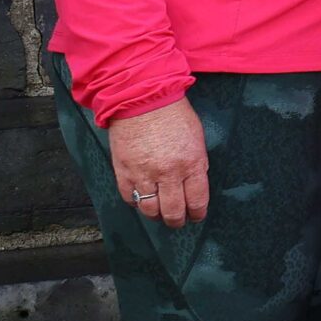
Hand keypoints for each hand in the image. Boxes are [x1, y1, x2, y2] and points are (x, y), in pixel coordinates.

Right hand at [109, 98, 209, 229]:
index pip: (197, 200)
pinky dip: (136, 203)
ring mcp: (144, 174)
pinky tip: (142, 199)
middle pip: (173, 211)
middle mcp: (168, 173)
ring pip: (150, 210)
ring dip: (156, 215)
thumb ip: (196, 163)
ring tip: (159, 214)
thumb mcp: (196, 138)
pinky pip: (130, 198)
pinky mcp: (123, 172)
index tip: (196, 216)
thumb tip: (194, 183)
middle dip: (176, 221)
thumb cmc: (173, 114)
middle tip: (177, 221)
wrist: (141, 99)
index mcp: (192, 164)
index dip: (197, 213)